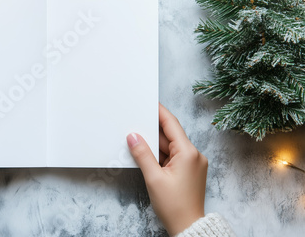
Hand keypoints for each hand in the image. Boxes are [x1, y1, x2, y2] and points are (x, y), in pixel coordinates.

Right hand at [127, 103, 207, 235]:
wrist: (188, 227)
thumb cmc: (175, 206)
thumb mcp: (154, 178)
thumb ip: (142, 154)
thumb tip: (133, 136)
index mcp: (188, 153)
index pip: (171, 125)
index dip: (159, 112)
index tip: (149, 102)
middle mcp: (194, 155)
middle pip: (170, 135)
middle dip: (153, 129)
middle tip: (136, 121)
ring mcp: (192, 163)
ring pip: (170, 146)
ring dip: (155, 144)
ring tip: (137, 138)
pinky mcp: (189, 171)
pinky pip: (173, 156)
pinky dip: (160, 154)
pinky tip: (146, 153)